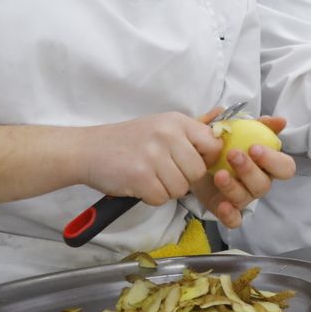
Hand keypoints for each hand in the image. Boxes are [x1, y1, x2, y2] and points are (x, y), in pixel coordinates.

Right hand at [74, 111, 223, 207]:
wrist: (88, 149)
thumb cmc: (128, 140)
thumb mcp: (161, 125)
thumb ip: (192, 127)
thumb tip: (222, 113)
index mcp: (176, 121)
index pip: (213, 145)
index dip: (205, 160)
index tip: (189, 162)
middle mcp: (167, 135)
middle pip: (197, 172)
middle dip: (183, 179)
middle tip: (163, 172)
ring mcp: (153, 156)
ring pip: (180, 188)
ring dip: (165, 189)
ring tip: (149, 176)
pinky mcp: (140, 176)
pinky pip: (161, 198)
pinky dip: (150, 197)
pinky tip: (139, 184)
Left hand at [192, 112, 295, 229]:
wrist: (192, 156)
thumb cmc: (221, 142)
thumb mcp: (234, 128)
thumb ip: (256, 123)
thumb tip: (279, 121)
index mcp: (266, 164)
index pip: (285, 167)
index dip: (273, 160)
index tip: (255, 148)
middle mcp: (258, 182)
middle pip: (264, 184)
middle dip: (249, 170)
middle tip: (232, 155)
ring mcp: (243, 198)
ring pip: (246, 199)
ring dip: (233, 186)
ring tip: (219, 174)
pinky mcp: (226, 210)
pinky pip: (234, 220)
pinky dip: (230, 215)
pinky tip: (222, 205)